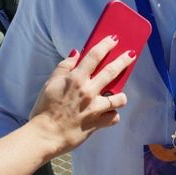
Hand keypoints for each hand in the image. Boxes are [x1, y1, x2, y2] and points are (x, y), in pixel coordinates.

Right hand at [28, 35, 135, 155]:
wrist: (44, 136)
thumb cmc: (44, 109)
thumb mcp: (50, 83)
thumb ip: (64, 67)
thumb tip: (76, 54)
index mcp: (75, 79)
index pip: (95, 56)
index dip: (106, 45)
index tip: (115, 39)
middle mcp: (88, 91)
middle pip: (112, 71)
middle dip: (123, 61)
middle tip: (131, 55)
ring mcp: (95, 108)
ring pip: (119, 98)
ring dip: (121, 96)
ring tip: (118, 95)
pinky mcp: (97, 123)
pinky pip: (113, 117)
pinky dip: (112, 115)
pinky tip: (108, 114)